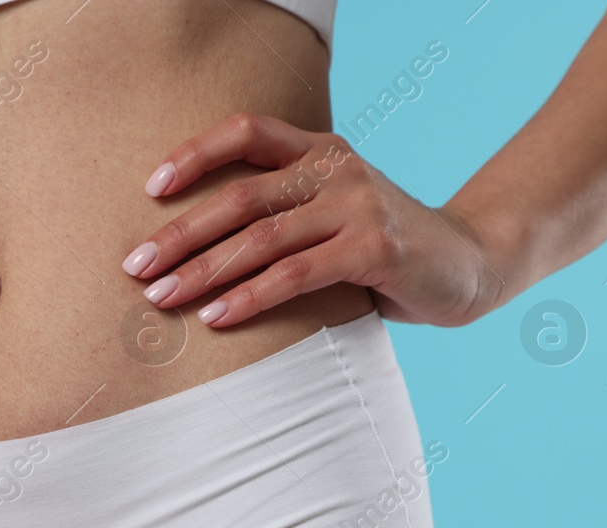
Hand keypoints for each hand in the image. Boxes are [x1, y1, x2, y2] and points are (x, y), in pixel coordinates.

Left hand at [121, 112, 507, 328]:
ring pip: (261, 239)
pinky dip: (250, 297)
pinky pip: (295, 274)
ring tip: (161, 298)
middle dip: (180, 234)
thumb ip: (281, 218)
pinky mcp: (375, 248)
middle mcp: (337, 169)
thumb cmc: (383, 249)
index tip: (150, 189)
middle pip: (241, 196)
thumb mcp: (331, 216)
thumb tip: (192, 253)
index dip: (195, 154)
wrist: (472, 263)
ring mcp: (358, 205)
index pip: (248, 131)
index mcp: (322, 151)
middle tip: (134, 267)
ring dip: (203, 272)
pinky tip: (215, 317)